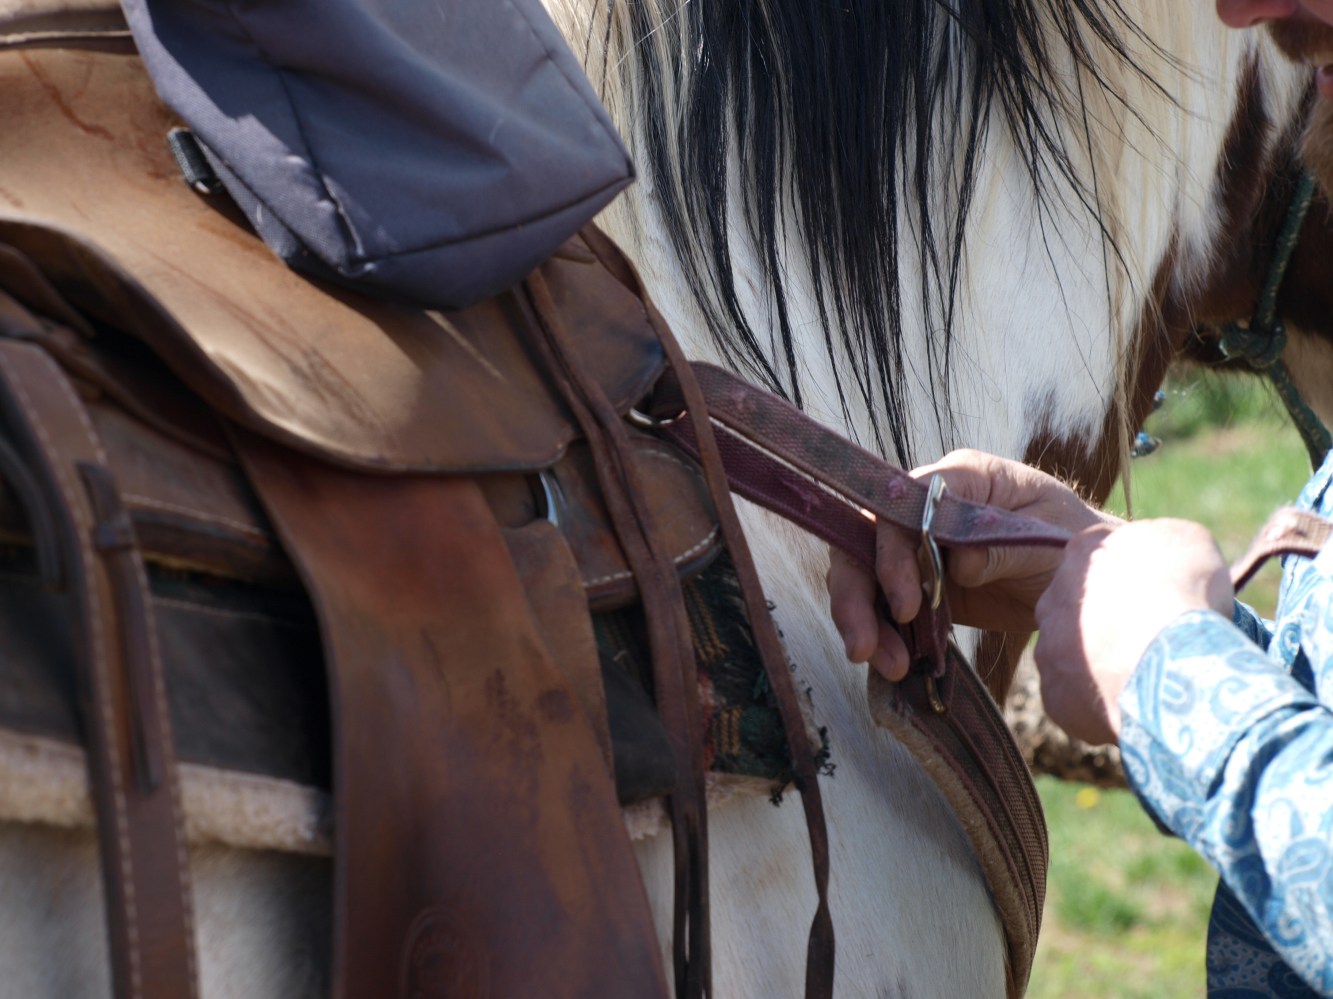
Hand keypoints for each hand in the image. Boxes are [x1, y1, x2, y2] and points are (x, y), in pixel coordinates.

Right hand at [826, 449, 1113, 679]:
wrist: (1085, 583)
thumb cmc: (1074, 544)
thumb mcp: (1053, 542)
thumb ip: (1005, 547)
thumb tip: (959, 564)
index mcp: (962, 477)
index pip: (903, 503)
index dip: (891, 551)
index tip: (906, 605)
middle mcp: (927, 506)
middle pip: (866, 539)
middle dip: (857, 594)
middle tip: (864, 646)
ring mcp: (918, 545)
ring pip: (865, 575)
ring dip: (865, 621)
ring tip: (890, 666)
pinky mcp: (918, 584)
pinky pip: (884, 605)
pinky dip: (885, 635)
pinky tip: (898, 665)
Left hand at [1033, 519, 1233, 744]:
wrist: (1170, 659)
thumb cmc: (1184, 593)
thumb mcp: (1189, 541)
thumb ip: (1164, 544)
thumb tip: (1166, 560)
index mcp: (1082, 553)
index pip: (1105, 562)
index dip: (1138, 581)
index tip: (1164, 597)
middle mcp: (1052, 599)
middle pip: (1082, 610)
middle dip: (1112, 623)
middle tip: (1153, 640)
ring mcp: (1049, 651)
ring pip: (1075, 657)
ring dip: (1104, 664)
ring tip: (1148, 676)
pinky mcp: (1056, 698)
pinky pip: (1078, 701)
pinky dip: (1103, 704)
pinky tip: (1136, 704)